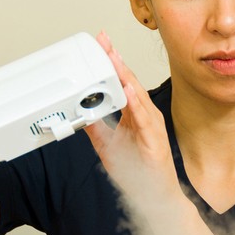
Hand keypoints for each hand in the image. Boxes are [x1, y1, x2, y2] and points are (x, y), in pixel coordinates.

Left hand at [81, 32, 183, 211]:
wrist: (153, 193)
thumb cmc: (138, 168)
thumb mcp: (107, 144)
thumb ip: (95, 126)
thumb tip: (80, 111)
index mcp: (135, 113)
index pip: (122, 82)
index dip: (112, 63)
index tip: (101, 45)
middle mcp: (145, 114)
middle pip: (130, 81)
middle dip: (116, 61)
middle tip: (104, 41)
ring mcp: (152, 125)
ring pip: (137, 95)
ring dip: (124, 75)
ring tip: (113, 58)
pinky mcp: (154, 139)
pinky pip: (143, 117)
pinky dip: (135, 102)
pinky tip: (128, 89)